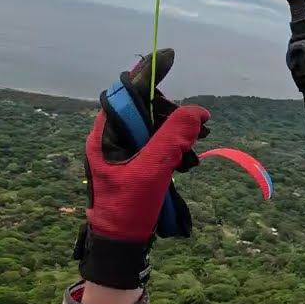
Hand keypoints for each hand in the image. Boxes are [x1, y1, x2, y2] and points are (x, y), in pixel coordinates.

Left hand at [74, 50, 209, 293]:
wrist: (121, 247)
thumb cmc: (127, 210)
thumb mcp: (151, 171)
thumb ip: (172, 138)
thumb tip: (196, 111)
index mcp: (105, 135)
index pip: (127, 92)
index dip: (149, 72)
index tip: (171, 55)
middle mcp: (113, 139)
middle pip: (146, 108)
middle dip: (172, 112)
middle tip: (199, 124)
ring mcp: (125, 153)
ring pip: (155, 127)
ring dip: (177, 132)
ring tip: (196, 147)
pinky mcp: (137, 166)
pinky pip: (159, 145)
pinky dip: (175, 148)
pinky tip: (187, 162)